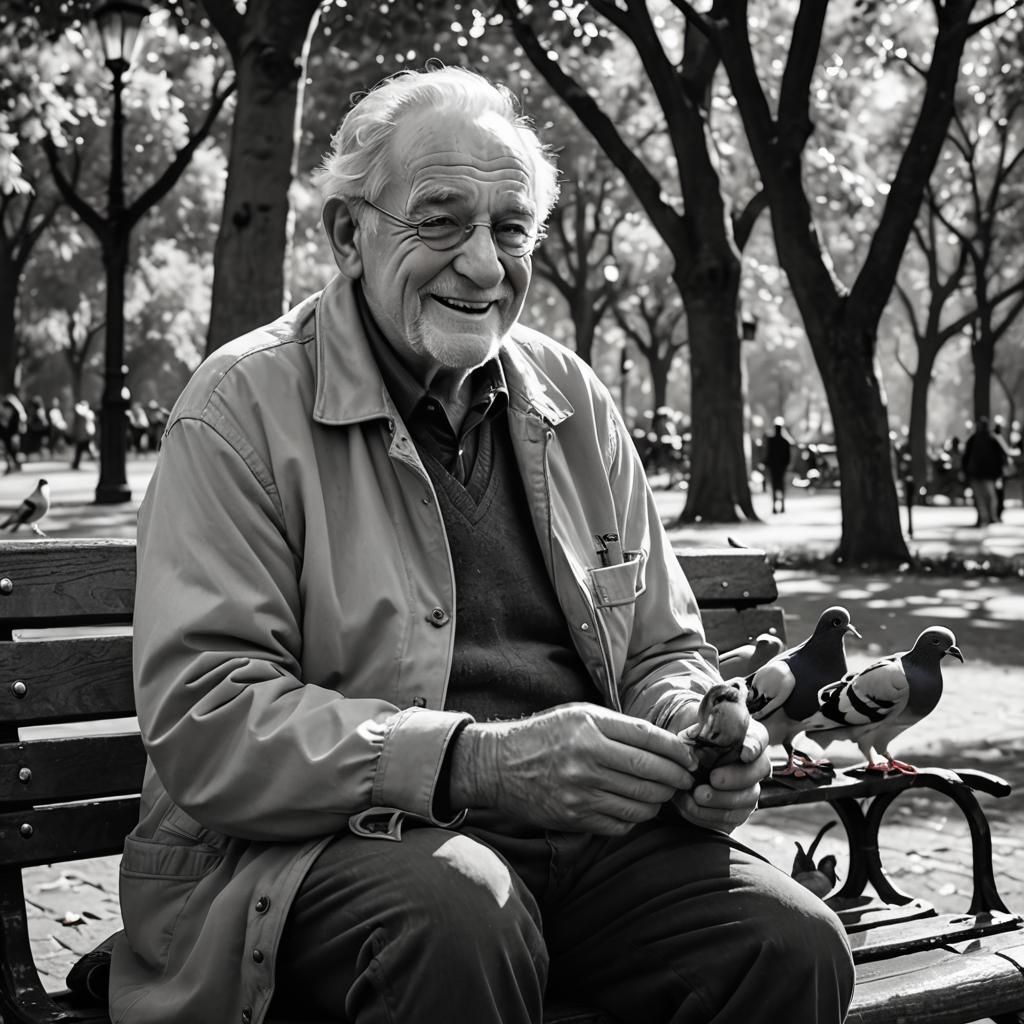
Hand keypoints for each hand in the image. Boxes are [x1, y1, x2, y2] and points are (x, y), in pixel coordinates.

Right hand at [449, 703, 695, 834]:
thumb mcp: (579, 715)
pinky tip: (635, 807)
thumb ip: (620, 727)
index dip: (677, 751)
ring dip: (659, 800)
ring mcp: (581, 792)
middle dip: (676, 778)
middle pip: (651, 773)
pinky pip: (622, 823)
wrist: (499, 765)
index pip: (649, 739)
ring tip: (661, 793)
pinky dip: (636, 817)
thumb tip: (666, 744)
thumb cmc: (544, 735)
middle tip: (686, 779)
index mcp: (590, 727)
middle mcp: (587, 758)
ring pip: (641, 802)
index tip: (691, 757)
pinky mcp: (575, 817)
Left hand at [671, 715, 769, 832]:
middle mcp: (752, 765)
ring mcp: (748, 791)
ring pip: (746, 799)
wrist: (680, 773)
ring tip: (696, 796)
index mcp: (743, 738)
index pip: (758, 738)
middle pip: (758, 771)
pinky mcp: (736, 813)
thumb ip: (697, 735)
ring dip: (719, 800)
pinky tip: (689, 806)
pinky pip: (730, 819)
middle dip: (736, 777)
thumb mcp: (690, 735)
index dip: (755, 746)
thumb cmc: (688, 748)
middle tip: (713, 779)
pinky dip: (707, 815)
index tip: (745, 753)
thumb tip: (696, 743)